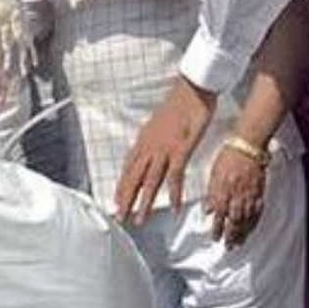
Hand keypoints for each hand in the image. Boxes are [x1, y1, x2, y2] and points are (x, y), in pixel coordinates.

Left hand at [115, 76, 216, 223]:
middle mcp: (150, 146)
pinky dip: (173, 194)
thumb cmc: (179, 103)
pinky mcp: (180, 149)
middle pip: (134, 177)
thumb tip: (148, 146)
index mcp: (144, 139)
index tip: (116, 200)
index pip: (128, 166)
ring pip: (150, 181)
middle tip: (119, 216)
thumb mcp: (160, 122)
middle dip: (126, 198)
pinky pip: (175, 176)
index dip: (122, 185)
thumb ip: (153, 137)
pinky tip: (172, 207)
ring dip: (144, 202)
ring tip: (139, 219)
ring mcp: (164, 149)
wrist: (192, 88)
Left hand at [204, 143, 266, 246]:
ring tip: (238, 243)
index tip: (215, 238)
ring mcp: (249, 196)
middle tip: (228, 246)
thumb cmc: (228, 156)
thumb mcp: (213, 173)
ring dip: (242, 234)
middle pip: (233, 222)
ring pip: (246, 220)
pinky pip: (257, 212)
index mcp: (223, 192)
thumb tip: (207, 210)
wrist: (248, 147)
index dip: (217, 229)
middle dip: (230, 237)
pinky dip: (254, 223)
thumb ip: (211, 194)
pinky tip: (251, 228)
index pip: (219, 216)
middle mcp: (236, 197)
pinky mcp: (259, 193)